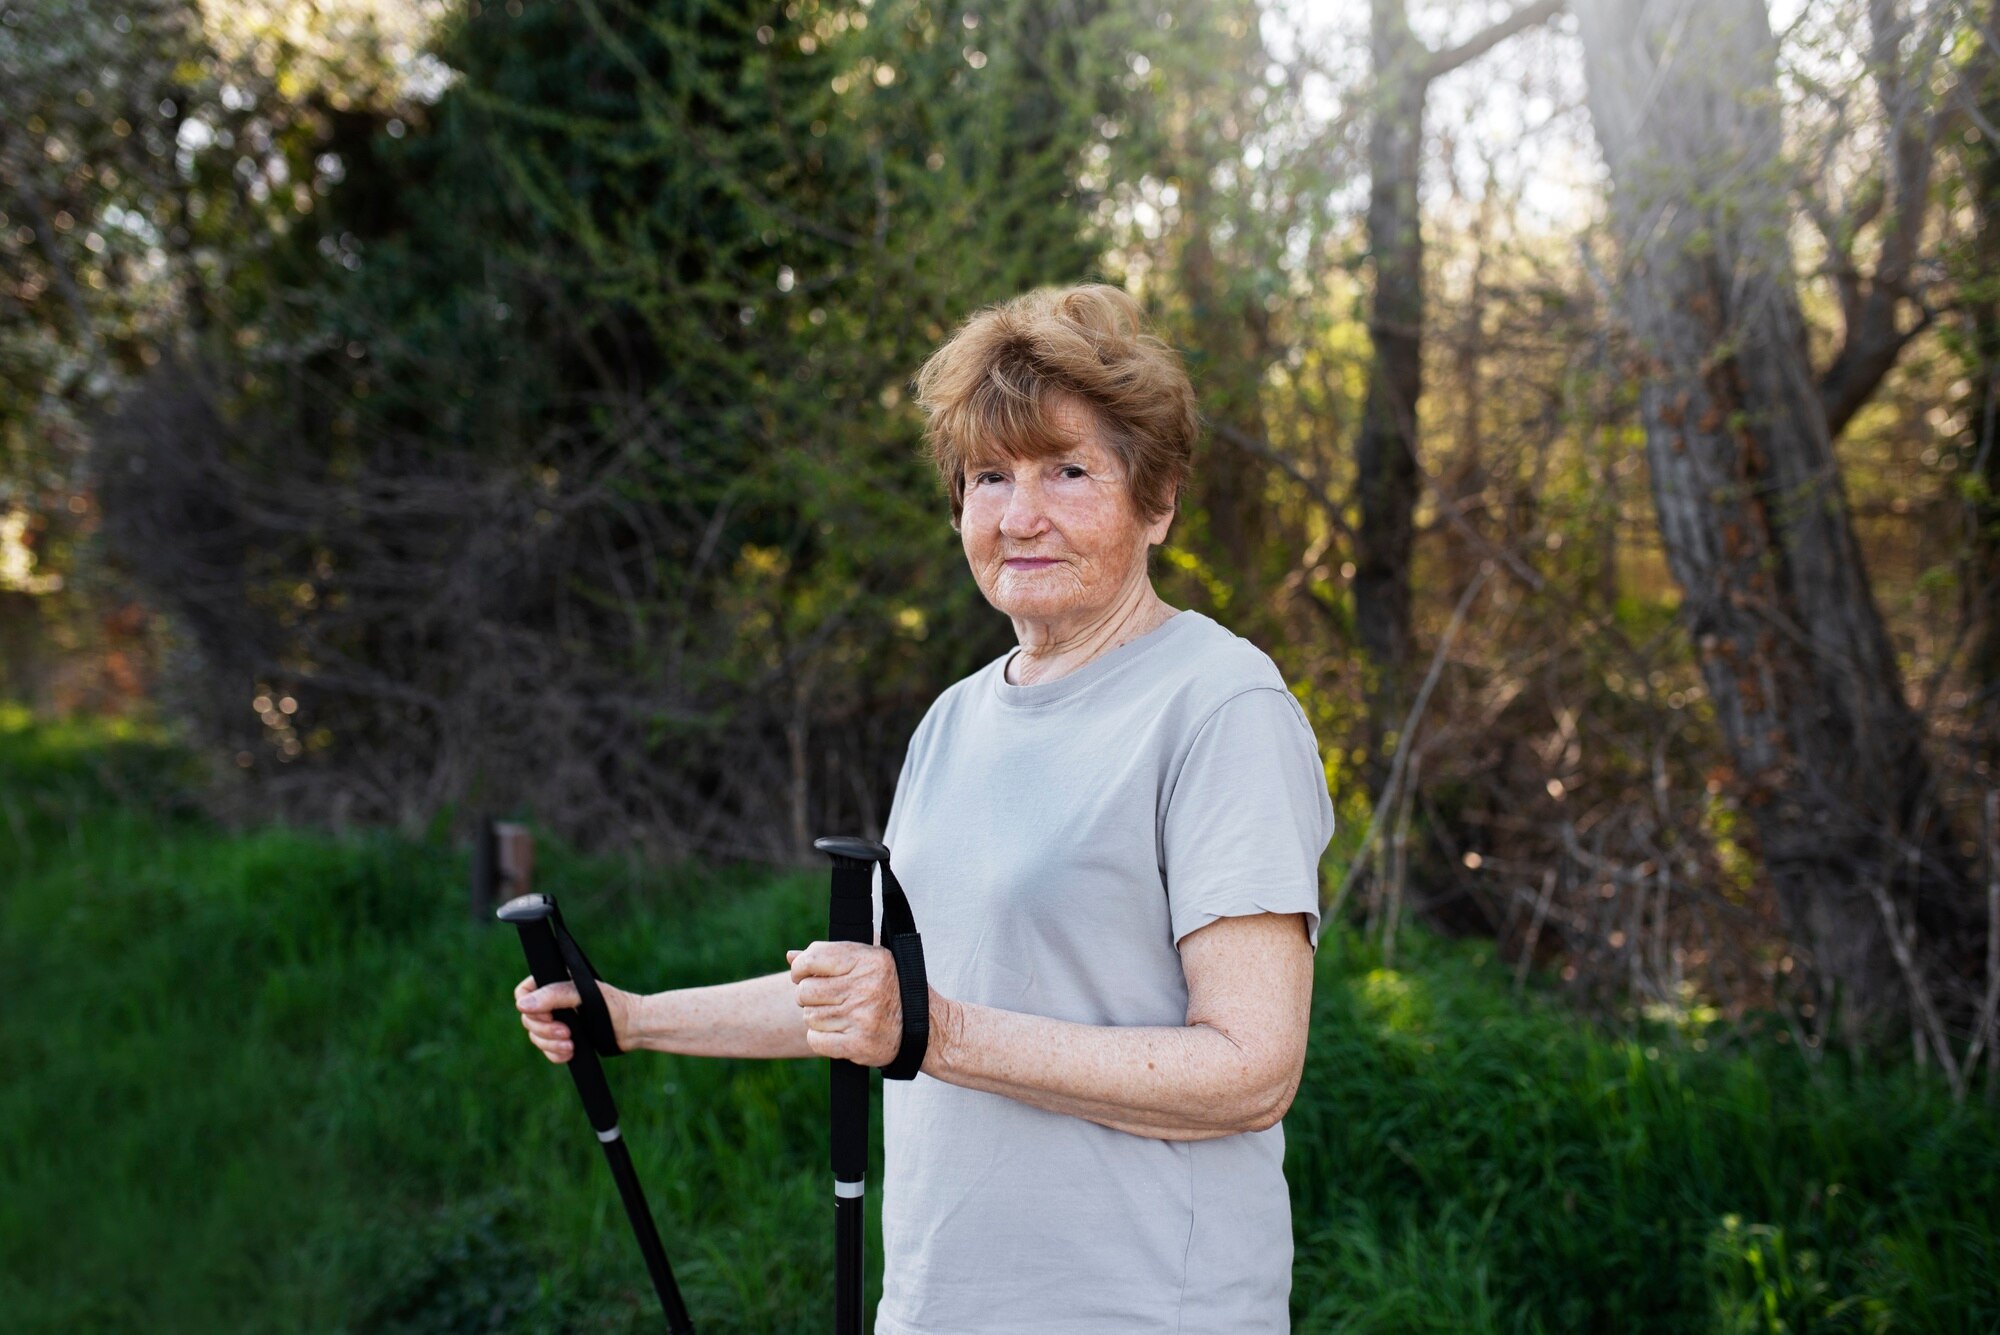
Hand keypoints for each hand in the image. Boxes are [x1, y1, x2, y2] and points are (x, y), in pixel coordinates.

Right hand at [513, 974, 634, 1062]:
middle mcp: (553, 1001)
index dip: (529, 1008)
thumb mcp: (583, 995)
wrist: (632, 1028)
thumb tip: (522, 1005)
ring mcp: (557, 1021)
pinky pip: (547, 1051)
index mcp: (555, 983)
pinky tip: (570, 1053)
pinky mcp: (564, 1039)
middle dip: (545, 1030)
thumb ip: (553, 996)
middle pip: (528, 1019)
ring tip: (571, 1046)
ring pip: (536, 1037)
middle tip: (566, 1033)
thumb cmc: (613, 1005)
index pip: (524, 993)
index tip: (548, 1017)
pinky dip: (556, 1054)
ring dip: (551, 1045)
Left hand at [787, 941, 903, 1065]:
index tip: (803, 974)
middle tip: (823, 998)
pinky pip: (816, 1040)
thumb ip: (831, 953)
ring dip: (817, 1018)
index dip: (800, 968)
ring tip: (837, 1015)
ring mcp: (862, 1018)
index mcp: (869, 960)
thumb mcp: (871, 959)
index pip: (813, 958)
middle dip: (807, 996)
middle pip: (806, 991)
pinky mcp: (859, 1044)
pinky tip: (837, 1032)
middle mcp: (866, 987)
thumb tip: (791, 956)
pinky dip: (820, 1038)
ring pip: (809, 1017)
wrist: (926, 1027)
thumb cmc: (891, 987)